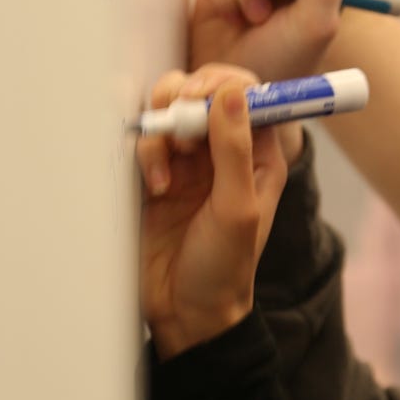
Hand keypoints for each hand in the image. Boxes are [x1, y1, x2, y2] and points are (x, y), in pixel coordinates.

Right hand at [137, 65, 288, 356]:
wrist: (183, 314)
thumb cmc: (224, 269)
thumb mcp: (238, 209)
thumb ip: (235, 150)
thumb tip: (234, 92)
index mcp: (257, 155)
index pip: (246, 94)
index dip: (223, 84)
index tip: (204, 97)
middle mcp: (222, 151)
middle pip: (200, 92)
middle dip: (184, 99)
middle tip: (180, 126)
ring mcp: (185, 162)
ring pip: (167, 112)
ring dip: (162, 132)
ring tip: (164, 173)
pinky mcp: (151, 175)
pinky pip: (142, 141)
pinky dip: (143, 153)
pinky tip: (153, 187)